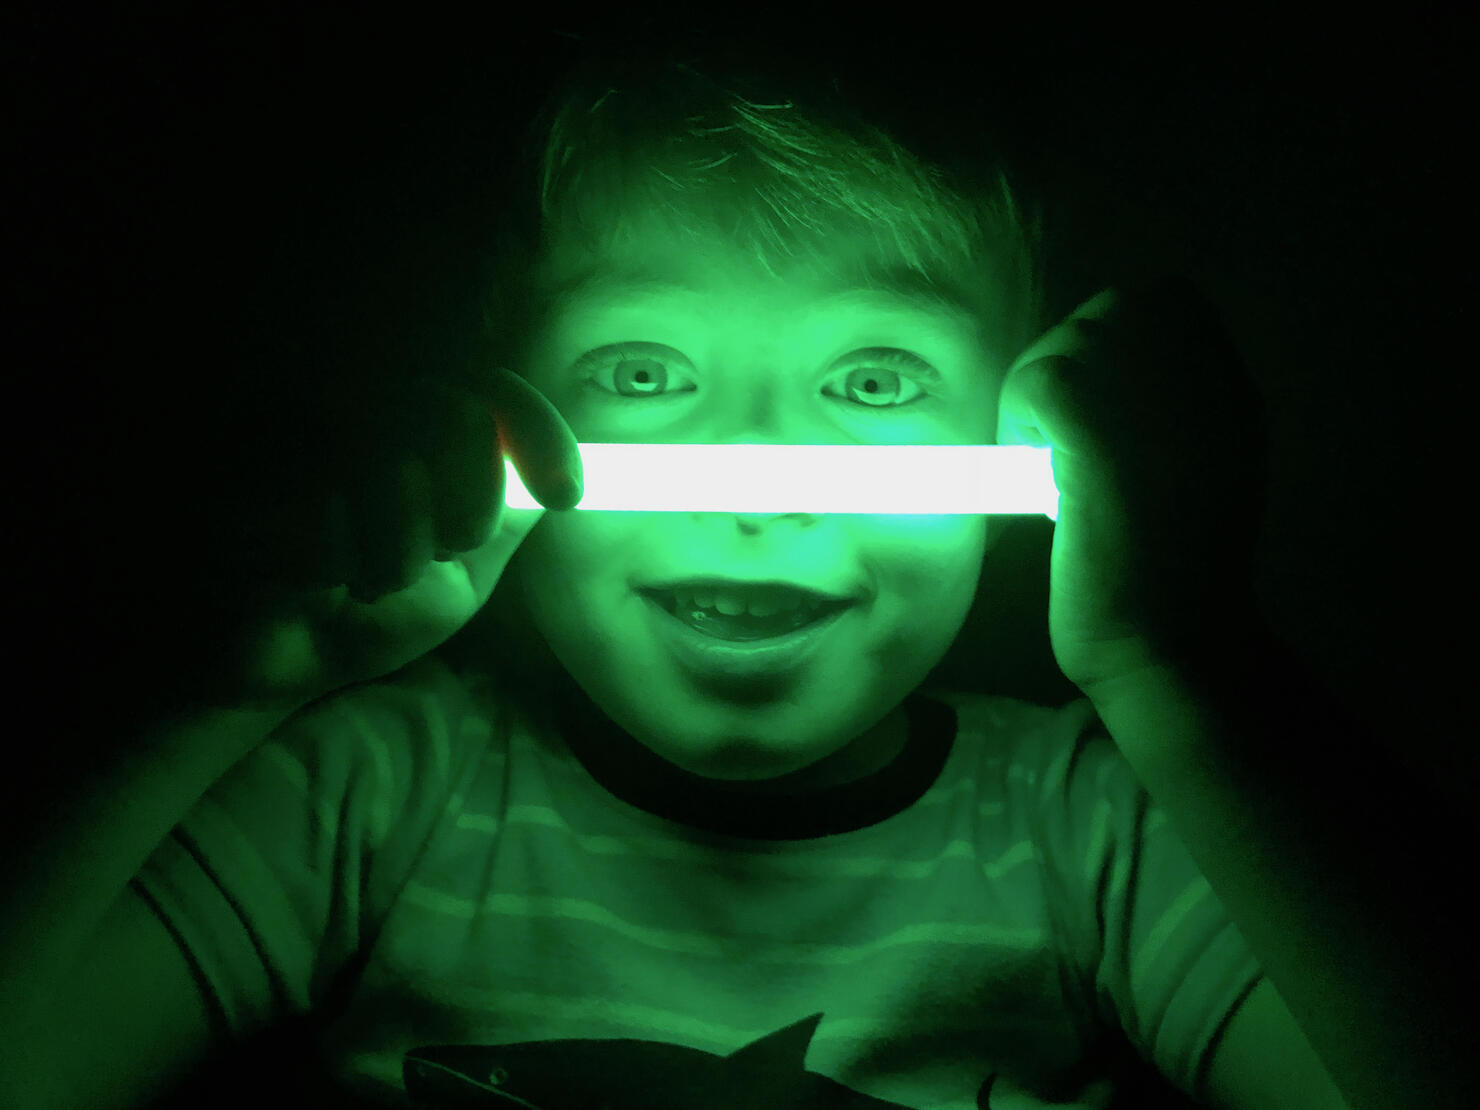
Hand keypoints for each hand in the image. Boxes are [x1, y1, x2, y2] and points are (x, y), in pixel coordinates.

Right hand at [211, 368, 582, 711]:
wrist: (279, 663)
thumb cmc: (371, 611)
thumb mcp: (466, 572)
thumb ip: (508, 516)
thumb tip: (574, 473)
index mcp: (417, 426)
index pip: (492, 389)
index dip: (538, 432)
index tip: (565, 495)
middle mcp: (359, 409)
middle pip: (459, 416)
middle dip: (468, 511)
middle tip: (436, 558)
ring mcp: (299, 430)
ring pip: (397, 469)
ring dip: (397, 556)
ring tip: (364, 582)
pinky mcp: (245, 470)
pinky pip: (325, 510)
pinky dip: (333, 565)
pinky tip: (311, 582)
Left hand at [996, 271, 1268, 698]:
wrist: (1169, 649)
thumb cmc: (1158, 578)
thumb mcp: (1180, 469)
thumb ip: (1152, 408)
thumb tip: (1079, 368)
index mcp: (1230, 392)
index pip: (1162, 300)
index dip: (1109, 341)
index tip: (1089, 412)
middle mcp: (1209, 386)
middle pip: (1110, 311)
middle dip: (1069, 364)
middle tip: (1061, 440)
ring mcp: (1162, 410)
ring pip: (1066, 344)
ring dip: (1040, 399)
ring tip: (1052, 466)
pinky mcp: (1103, 442)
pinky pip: (1035, 382)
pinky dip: (1018, 423)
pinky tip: (1038, 478)